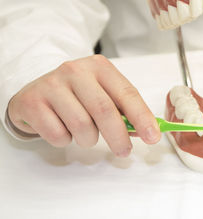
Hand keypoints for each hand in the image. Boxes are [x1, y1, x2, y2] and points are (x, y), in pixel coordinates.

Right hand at [7, 55, 160, 156]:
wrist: (35, 92)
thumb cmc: (76, 95)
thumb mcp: (101, 93)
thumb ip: (122, 109)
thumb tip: (147, 130)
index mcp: (99, 67)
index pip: (127, 93)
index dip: (142, 117)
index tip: (153, 136)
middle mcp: (76, 71)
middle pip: (104, 110)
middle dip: (119, 137)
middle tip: (124, 151)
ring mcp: (52, 84)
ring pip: (82, 126)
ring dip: (88, 139)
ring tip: (85, 134)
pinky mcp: (33, 101)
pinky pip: (58, 134)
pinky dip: (65, 140)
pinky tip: (62, 128)